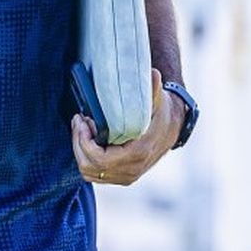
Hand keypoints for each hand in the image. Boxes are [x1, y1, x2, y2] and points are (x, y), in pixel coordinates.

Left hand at [72, 70, 183, 186]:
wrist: (172, 129)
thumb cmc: (161, 112)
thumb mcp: (158, 100)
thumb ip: (153, 89)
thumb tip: (154, 74)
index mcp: (138, 153)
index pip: (100, 159)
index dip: (85, 142)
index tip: (83, 120)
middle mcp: (131, 170)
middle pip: (89, 167)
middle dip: (78, 143)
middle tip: (79, 121)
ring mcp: (126, 176)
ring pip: (89, 173)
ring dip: (80, 150)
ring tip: (82, 128)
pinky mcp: (121, 176)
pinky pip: (94, 174)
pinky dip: (86, 158)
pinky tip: (88, 139)